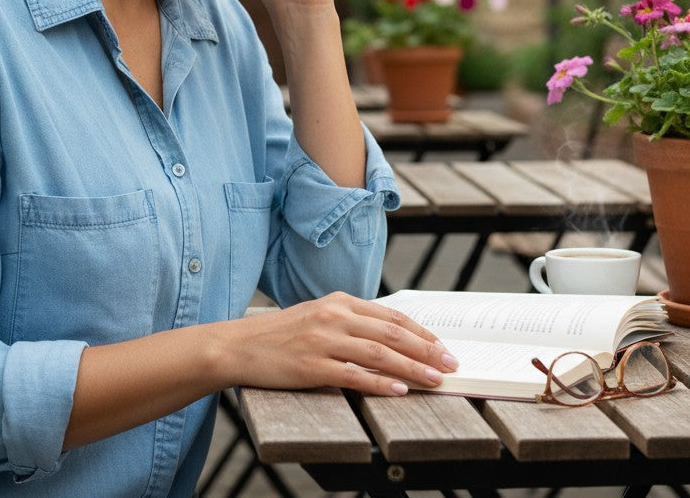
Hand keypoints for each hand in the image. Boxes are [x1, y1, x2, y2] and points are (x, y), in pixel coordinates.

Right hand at [224, 292, 458, 395]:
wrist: (240, 345)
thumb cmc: (282, 334)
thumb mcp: (319, 315)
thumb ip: (351, 321)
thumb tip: (393, 338)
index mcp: (338, 302)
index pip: (391, 316)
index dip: (422, 332)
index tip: (444, 347)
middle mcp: (333, 316)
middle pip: (391, 333)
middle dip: (427, 350)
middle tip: (451, 365)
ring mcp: (322, 341)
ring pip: (378, 354)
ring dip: (412, 368)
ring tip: (436, 380)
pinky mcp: (311, 366)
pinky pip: (353, 375)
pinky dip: (380, 383)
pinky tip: (399, 390)